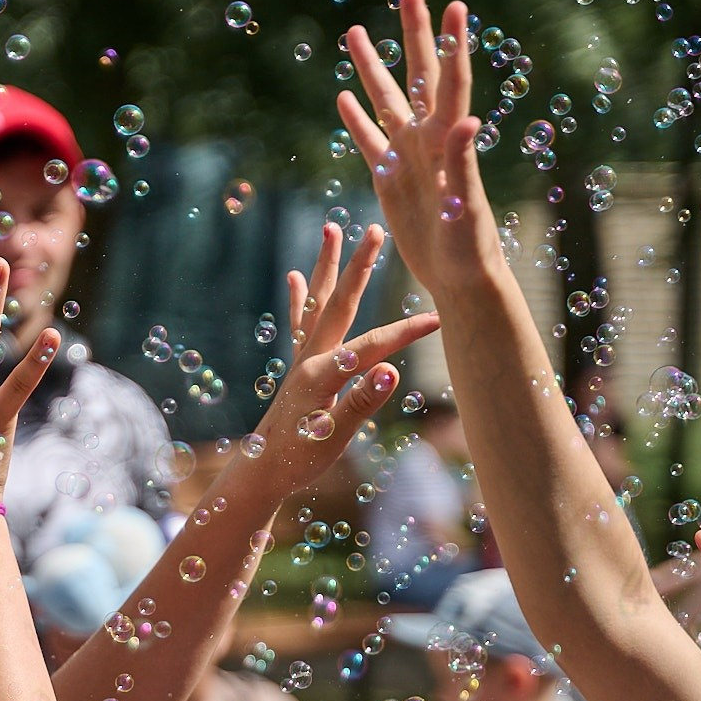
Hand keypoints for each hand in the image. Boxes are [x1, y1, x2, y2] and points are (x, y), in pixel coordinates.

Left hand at [244, 223, 439, 491]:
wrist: (260, 471)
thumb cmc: (297, 459)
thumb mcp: (334, 437)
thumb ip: (361, 403)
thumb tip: (392, 372)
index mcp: (322, 373)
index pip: (374, 345)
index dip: (407, 331)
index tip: (441, 317)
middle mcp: (311, 358)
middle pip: (341, 302)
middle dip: (360, 265)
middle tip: (375, 229)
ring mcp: (303, 359)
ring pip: (319, 301)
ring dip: (327, 265)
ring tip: (330, 229)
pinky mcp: (298, 366)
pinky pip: (300, 322)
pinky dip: (299, 298)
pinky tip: (293, 276)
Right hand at [337, 0, 506, 296]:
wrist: (458, 277)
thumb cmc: (470, 246)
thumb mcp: (466, 203)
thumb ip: (464, 161)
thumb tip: (468, 120)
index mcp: (449, 138)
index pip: (451, 80)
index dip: (451, 43)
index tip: (453, 5)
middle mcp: (429, 139)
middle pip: (418, 75)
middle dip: (414, 33)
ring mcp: (408, 156)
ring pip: (386, 100)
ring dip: (373, 67)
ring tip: (356, 33)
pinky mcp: (389, 179)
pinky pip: (369, 140)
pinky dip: (357, 119)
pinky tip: (343, 96)